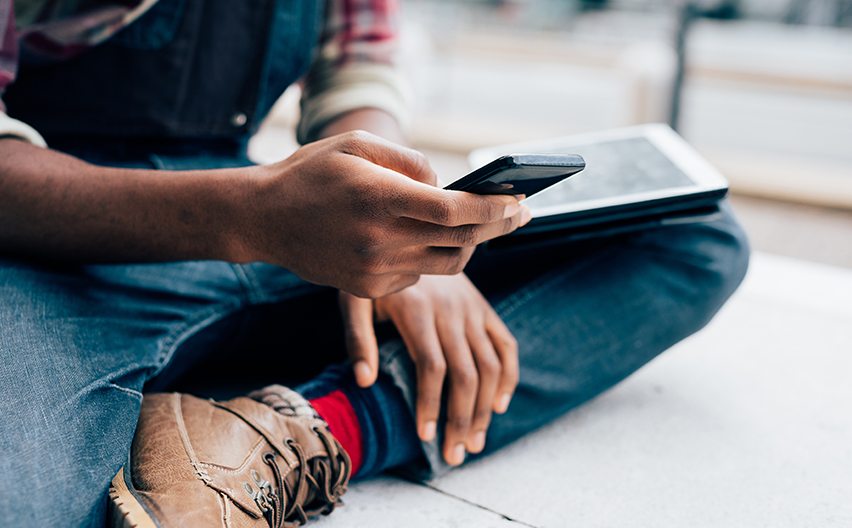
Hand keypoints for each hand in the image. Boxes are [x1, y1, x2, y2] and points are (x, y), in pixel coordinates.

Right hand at [236, 131, 528, 298]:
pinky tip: (422, 238)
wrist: (263, 218)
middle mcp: (381, 239)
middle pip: (461, 240)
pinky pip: (418, 276)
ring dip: (469, 245)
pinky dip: (429, 257)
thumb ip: (409, 162)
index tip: (520, 201)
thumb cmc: (311, 172)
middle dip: (499, 226)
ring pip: (447, 265)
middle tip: (521, 213)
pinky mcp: (368, 289)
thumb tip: (447, 187)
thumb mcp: (358, 145)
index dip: (494, 208)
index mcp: (380, 198)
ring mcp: (375, 269)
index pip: (455, 210)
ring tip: (478, 225)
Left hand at [339, 274, 519, 465]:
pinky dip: (508, 377)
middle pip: (466, 373)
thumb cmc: (375, 272)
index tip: (425, 436)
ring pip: (490, 365)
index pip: (432, 366)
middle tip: (455, 456)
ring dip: (486, 409)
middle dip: (461, 419)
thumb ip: (357, 338)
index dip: (431, 404)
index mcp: (418, 309)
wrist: (412, 231)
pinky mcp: (484, 308)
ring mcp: (473, 308)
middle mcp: (452, 310)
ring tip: (475, 443)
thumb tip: (364, 382)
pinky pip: (506, 345)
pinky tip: (499, 406)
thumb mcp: (355, 297)